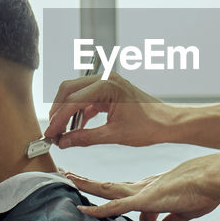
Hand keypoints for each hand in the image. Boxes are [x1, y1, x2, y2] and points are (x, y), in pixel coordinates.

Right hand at [45, 72, 176, 148]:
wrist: (168, 123)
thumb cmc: (149, 126)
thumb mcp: (114, 135)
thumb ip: (86, 138)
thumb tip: (64, 142)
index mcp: (108, 85)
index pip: (73, 100)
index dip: (59, 119)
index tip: (51, 134)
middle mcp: (106, 79)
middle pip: (69, 90)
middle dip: (58, 111)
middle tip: (53, 132)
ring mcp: (107, 83)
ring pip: (75, 93)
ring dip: (67, 111)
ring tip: (62, 132)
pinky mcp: (109, 91)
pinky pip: (86, 98)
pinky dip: (78, 111)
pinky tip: (76, 127)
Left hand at [69, 159, 219, 220]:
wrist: (212, 177)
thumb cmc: (204, 190)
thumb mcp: (185, 212)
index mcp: (153, 189)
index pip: (129, 199)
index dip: (120, 208)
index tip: (110, 216)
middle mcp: (143, 187)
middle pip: (110, 185)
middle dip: (91, 183)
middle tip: (71, 176)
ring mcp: (142, 191)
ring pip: (107, 188)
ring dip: (86, 184)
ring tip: (68, 178)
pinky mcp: (144, 198)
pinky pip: (115, 205)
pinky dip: (98, 210)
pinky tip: (83, 210)